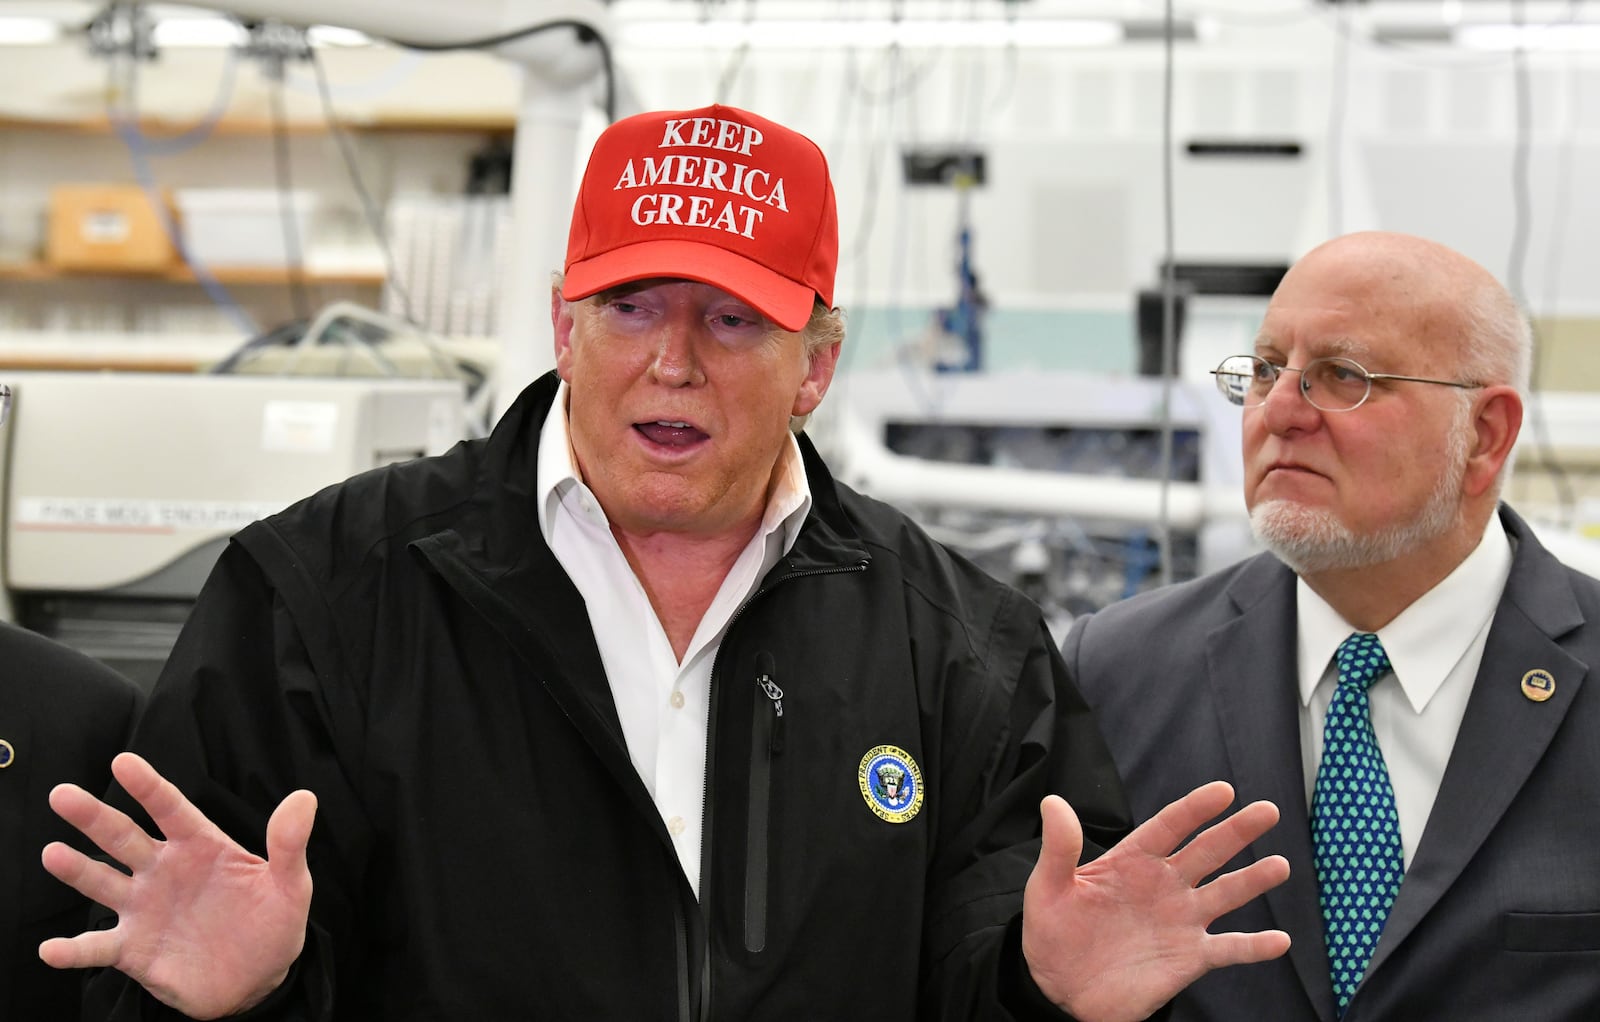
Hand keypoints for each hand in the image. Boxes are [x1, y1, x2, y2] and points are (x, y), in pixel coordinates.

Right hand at [39, 752, 315, 1019]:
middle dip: (94, 816)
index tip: (123, 762)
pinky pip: (97, 947)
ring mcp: (144, 908)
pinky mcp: (133, 949)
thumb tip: (304, 798)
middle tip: (63, 795)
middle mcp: (164, 871)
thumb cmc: (272, 922)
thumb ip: (289, 844)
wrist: (258, 979)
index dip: (148, 786)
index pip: (172, 809)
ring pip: (103, 883)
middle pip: (124, 837)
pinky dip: (73, 949)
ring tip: (52, 853)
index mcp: (201, 847)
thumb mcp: (291, 885)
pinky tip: (51, 948)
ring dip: (77, 870)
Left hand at [1021, 781, 1290, 1021]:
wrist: (1060, 989)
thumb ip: (1058, 847)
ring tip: (1280, 866)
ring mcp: (1180, 921)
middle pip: (1206, 852)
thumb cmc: (1053, 932)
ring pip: (1224, 894)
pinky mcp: (1188, 958)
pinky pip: (1228, 950)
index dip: (1195, 808)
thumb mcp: (1048, 887)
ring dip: (1252, 881)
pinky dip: (1254, 947)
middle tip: (1268, 811)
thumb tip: (1052, 803)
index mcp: (1132, 862)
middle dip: (1236, 831)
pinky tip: (1279, 941)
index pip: (1169, 826)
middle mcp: (1163, 885)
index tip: (1223, 790)